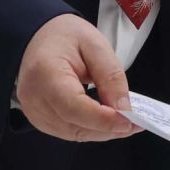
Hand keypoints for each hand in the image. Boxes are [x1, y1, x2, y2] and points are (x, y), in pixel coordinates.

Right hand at [15, 13, 139, 142]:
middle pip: (75, 126)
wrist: (40, 37)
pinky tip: (106, 120)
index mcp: (45, 74)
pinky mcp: (39, 118)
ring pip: (74, 134)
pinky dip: (90, 129)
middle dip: (108, 128)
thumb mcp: (96, 45)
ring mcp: (34, 111)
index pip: (74, 107)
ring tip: (125, 122)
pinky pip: (69, 132)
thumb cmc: (66, 36)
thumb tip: (123, 110)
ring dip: (102, 132)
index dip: (103, 119)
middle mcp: (34, 98)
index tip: (130, 121)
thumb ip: (111, 77)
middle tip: (136, 124)